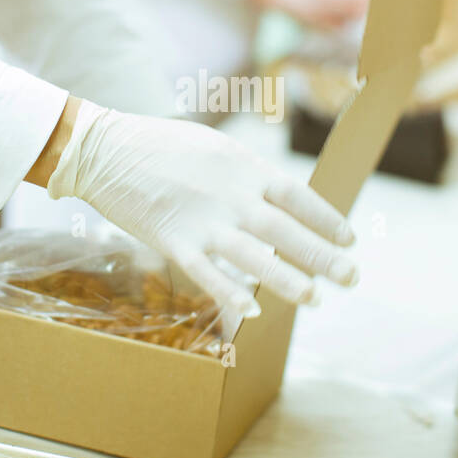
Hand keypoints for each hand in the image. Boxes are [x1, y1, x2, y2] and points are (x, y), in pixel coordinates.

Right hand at [45, 101, 357, 314]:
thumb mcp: (214, 148)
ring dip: (288, 281)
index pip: (298, 197)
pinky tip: (254, 312)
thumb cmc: (161, 146)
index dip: (327, 220)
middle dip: (323, 257)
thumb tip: (278, 197)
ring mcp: (204, 221)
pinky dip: (231, 295)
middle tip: (351, 277)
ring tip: (315, 299)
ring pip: (256, 258)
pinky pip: (208, 274)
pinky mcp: (174, 241)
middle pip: (287, 232)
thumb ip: (246, 174)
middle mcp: (232, 196)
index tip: (350, 240)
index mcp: (244, 167)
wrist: (107, 149)